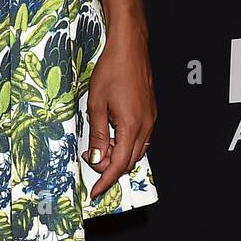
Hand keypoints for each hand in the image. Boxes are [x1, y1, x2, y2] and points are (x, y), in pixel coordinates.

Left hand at [83, 30, 156, 201]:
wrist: (129, 49)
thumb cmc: (112, 70)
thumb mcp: (96, 103)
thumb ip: (97, 133)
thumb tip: (96, 157)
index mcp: (132, 127)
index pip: (120, 164)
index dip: (107, 180)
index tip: (96, 191)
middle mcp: (146, 126)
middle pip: (130, 160)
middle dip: (110, 166)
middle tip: (90, 159)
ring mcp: (150, 119)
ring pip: (136, 149)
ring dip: (118, 154)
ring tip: (98, 146)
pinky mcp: (150, 112)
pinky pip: (140, 137)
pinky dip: (126, 142)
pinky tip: (111, 134)